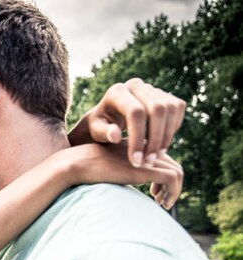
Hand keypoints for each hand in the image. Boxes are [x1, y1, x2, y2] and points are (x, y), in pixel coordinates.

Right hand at [61, 143, 183, 209]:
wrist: (76, 163)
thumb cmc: (85, 168)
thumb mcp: (107, 165)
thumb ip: (120, 169)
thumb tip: (126, 181)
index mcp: (136, 145)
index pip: (161, 159)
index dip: (162, 176)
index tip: (153, 192)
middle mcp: (145, 149)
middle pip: (171, 165)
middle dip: (171, 185)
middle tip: (160, 200)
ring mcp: (146, 158)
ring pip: (176, 172)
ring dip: (174, 191)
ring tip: (162, 203)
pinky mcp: (145, 169)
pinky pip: (171, 178)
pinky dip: (172, 192)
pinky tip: (160, 202)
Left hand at [69, 78, 185, 167]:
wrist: (110, 116)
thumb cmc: (100, 126)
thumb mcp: (95, 131)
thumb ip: (103, 133)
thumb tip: (116, 136)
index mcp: (116, 92)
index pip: (135, 112)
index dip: (138, 138)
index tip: (136, 160)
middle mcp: (136, 85)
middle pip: (157, 109)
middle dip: (155, 139)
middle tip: (149, 161)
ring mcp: (152, 88)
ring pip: (170, 109)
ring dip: (166, 136)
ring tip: (155, 156)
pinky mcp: (164, 94)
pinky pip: (177, 108)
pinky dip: (173, 128)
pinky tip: (161, 143)